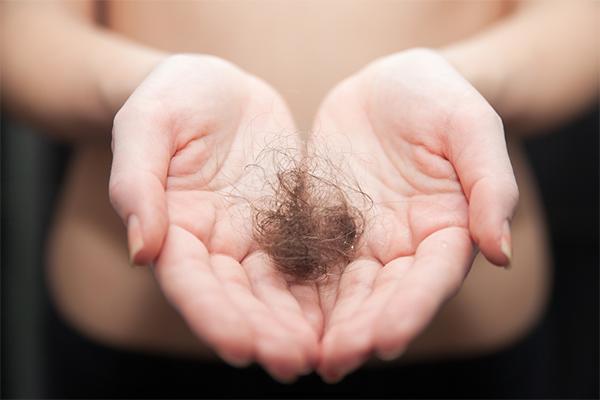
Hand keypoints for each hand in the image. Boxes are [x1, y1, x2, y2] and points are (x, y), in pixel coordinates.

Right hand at [109, 54, 320, 381]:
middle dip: (263, 333)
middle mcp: (214, 244)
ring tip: (324, 354)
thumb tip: (142, 249)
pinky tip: (348, 313)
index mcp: (174, 227)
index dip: (213, 316)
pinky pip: (308, 261)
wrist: (218, 87)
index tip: (240, 348)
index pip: (189, 282)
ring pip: (275, 291)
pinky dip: (324, 290)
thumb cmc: (172, 98)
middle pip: (237, 299)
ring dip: (296, 325)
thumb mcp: (147, 126)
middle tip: (293, 363)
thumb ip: (137, 183)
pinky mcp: (289, 224)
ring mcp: (253, 238)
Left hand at [311, 49, 518, 380]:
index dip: (410, 310)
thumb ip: (490, 184)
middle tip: (334, 362)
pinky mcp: (324, 227)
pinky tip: (272, 313)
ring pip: (344, 292)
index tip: (385, 340)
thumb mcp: (470, 126)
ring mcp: (362, 239)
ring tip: (300, 356)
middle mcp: (403, 245)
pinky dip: (294, 291)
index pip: (431, 278)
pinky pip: (308, 262)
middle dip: (360, 330)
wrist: (389, 85)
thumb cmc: (439, 98)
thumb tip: (500, 250)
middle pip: (384, 297)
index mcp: (445, 228)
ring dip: (325, 325)